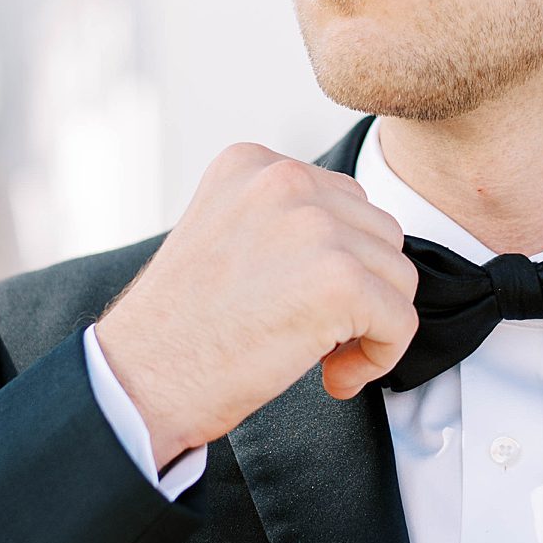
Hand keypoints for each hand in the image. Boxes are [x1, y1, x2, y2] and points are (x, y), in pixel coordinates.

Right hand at [93, 145, 417, 468]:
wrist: (141, 379)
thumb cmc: (179, 327)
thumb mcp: (224, 235)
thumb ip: (283, 220)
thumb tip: (359, 242)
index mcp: (252, 163)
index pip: (344, 200)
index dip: (337, 261)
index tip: (299, 301)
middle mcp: (284, 180)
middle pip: (379, 232)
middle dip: (362, 289)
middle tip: (314, 333)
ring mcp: (314, 226)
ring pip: (398, 276)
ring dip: (372, 323)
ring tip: (321, 355)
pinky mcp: (339, 279)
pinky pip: (401, 320)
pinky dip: (380, 357)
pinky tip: (334, 375)